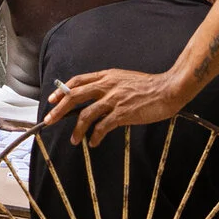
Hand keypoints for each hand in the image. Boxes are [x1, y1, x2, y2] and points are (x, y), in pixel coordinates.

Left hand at [43, 67, 189, 143]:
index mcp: (107, 76)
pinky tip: (93, 142)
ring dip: (77, 130)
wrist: (168, 89)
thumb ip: (110, 85)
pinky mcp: (122, 113)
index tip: (52, 100)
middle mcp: (107, 86)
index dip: (62, 90)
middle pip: (75, 96)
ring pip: (86, 114)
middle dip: (59, 110)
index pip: (78, 81)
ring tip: (74, 140)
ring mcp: (114, 99)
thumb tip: (98, 97)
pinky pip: (102, 127)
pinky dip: (95, 136)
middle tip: (50, 120)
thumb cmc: (150, 86)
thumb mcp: (125, 79)